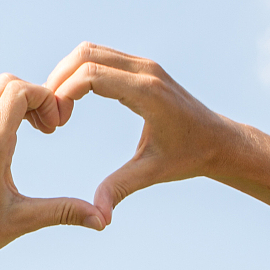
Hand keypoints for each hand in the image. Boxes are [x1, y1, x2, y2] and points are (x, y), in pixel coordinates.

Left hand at [0, 74, 103, 269]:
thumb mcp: (23, 222)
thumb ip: (64, 213)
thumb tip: (102, 220)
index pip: (17, 92)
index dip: (45, 98)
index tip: (56, 127)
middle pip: (5, 84)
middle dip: (35, 95)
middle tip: (49, 127)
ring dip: (18, 101)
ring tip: (35, 130)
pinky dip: (2, 110)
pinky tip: (15, 140)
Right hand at [43, 43, 239, 223]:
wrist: (219, 140)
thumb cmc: (190, 156)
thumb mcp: (152, 173)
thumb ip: (120, 189)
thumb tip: (98, 218)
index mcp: (147, 92)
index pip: (91, 74)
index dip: (63, 93)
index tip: (56, 122)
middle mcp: (145, 70)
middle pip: (85, 54)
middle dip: (58, 79)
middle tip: (50, 114)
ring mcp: (144, 65)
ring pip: (90, 51)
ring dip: (67, 74)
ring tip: (58, 108)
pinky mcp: (141, 68)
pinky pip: (101, 57)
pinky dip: (79, 73)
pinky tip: (73, 101)